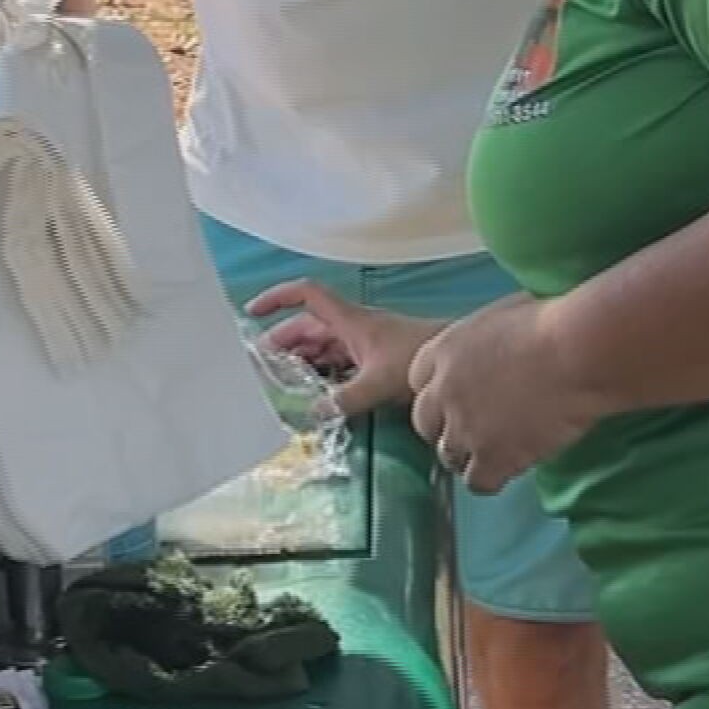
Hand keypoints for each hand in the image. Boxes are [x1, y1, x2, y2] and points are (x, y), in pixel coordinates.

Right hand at [247, 280, 442, 420]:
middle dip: (282, 341)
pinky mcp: (374, 359)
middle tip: (260, 364)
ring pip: (322, 344)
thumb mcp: (379, 382)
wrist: (456, 364)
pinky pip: (338, 361)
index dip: (277, 298)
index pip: (306, 295)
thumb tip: (313, 414)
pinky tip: (314, 390)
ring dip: (301, 358)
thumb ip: (345, 399)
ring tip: (280, 380)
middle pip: (308, 326)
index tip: (252, 312)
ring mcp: (364, 342)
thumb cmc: (418, 360)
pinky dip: (321, 371)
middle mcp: (352, 327)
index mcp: (349, 321)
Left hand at [407, 295, 605, 494]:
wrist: (575, 353)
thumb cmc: (552, 322)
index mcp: (443, 351)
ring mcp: (465, 428)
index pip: (418, 381)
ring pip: (448, 456)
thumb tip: (499, 343)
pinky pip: (478, 482)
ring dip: (469, 455)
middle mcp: (444, 392)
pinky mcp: (492, 457)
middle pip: (425, 423)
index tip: (459, 397)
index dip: (440, 392)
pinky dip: (492, 478)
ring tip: (498, 450)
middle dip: (446, 427)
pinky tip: (511, 467)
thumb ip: (485, 338)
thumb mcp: (503, 314)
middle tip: (477, 428)